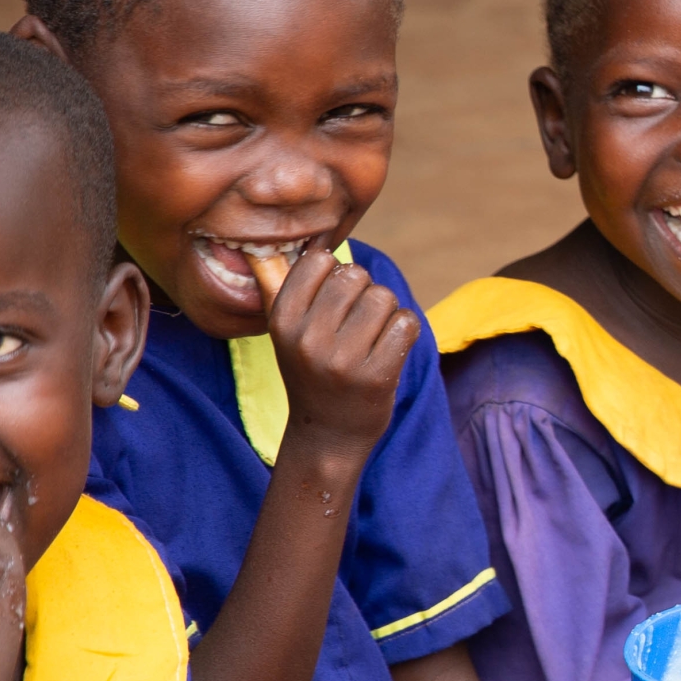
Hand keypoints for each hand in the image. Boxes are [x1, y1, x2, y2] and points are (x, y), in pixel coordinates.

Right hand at [267, 246, 417, 457]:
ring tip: (374, 336)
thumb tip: (274, 244)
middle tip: (359, 321)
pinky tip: (391, 347)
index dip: (337, 273)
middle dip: (365, 291)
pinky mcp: (375, 378)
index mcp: (282, 320)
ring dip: (387, 311)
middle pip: (356, 275)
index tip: (336, 299)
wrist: (327, 436)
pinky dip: (405, 329)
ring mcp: (341, 361)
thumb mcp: (287, 333)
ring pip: (383, 297)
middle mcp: (307, 339)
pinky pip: (406, 323)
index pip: (319, 260)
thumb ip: (281, 288)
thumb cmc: (312, 372)